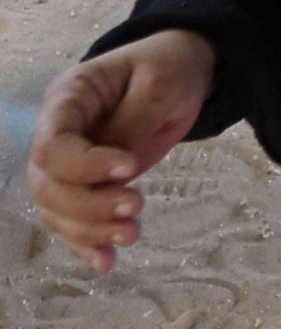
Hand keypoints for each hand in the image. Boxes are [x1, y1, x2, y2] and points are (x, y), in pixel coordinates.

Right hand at [27, 30, 216, 273]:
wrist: (184, 68)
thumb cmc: (170, 66)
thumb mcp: (160, 83)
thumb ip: (133, 122)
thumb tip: (116, 170)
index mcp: (68, 98)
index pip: (52, 145)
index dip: (84, 166)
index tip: (129, 168)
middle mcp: (57, 133)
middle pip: (48, 184)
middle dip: (89, 205)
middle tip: (136, 207)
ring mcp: (69, 162)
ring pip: (56, 209)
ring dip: (89, 230)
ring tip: (133, 234)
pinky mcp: (87, 184)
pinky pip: (72, 221)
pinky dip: (86, 244)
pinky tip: (107, 262)